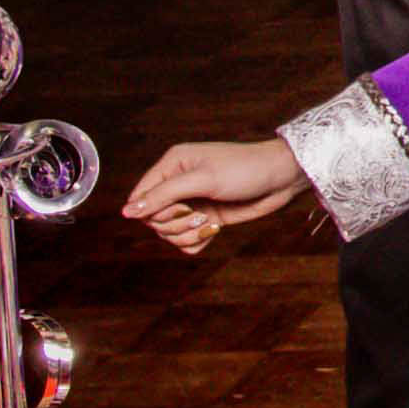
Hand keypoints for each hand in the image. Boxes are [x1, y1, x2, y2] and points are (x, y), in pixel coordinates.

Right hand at [130, 136, 310, 255]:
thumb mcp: (202, 179)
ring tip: (209, 222)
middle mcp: (178, 184)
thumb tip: (127, 212)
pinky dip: (196, 241)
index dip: (151, 211)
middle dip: (174, 223)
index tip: (178, 208)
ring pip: (168, 233)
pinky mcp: (205, 218)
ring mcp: (192, 203)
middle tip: (198, 213)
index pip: (139, 197)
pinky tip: (214, 231)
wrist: (282, 179)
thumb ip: (163, 195)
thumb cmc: (244, 169)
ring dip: (187, 233)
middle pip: (152, 219)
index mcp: (172, 165)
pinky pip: (185, 242)